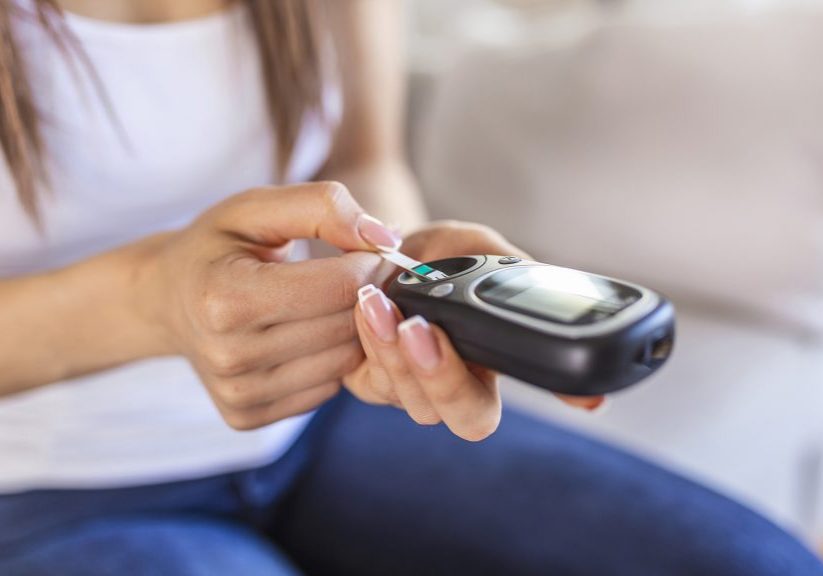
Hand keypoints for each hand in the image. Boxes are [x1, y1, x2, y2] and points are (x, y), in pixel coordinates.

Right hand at [140, 182, 399, 429]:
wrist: (166, 300)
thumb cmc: (217, 247)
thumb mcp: (257, 207)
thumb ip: (323, 207)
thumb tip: (387, 238)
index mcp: (227, 299)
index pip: (340, 286)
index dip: (370, 262)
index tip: (370, 250)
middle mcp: (230, 356)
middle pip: (346, 326)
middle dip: (366, 295)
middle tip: (357, 273)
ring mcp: (238, 394)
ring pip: (345, 362)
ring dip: (353, 330)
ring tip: (329, 302)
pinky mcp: (248, 416)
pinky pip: (328, 389)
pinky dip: (330, 359)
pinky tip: (309, 335)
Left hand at [343, 220, 604, 440]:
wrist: (381, 248)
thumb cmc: (440, 254)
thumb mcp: (482, 249)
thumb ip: (521, 279)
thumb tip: (572, 331)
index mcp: (490, 364)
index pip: (522, 395)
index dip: (553, 398)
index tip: (579, 393)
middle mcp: (454, 387)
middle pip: (466, 418)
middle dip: (443, 376)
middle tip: (420, 328)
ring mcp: (409, 390)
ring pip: (413, 400)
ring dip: (396, 351)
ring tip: (379, 301)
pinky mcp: (370, 382)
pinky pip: (377, 379)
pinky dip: (373, 339)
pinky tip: (368, 305)